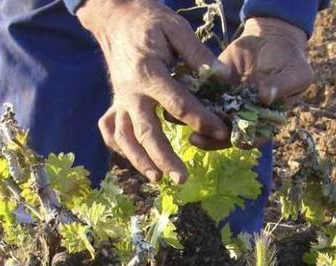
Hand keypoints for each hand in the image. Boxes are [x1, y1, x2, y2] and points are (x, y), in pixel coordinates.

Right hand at [77, 0, 230, 182]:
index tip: (222, 132)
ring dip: (139, 161)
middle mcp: (131, 92)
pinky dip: (120, 147)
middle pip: (147, 132)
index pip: (179, 105)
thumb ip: (199, 54)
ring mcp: (120, 100)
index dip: (202, 120)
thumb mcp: (176, 28)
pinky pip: (111, 131)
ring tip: (158, 178)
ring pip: (125, 138)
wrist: (115, 17)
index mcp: (149, 73)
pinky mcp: (114, 103)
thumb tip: (224, 78)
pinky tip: (135, 160)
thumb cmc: (149, 21)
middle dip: (164, 158)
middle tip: (182, 178)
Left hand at [189, 17, 313, 149]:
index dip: (241, 141)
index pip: (253, 138)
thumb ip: (283, 86)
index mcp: (265, 121)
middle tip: (195, 138)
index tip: (231, 140)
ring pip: (208, 118)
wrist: (271, 39)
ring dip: (192, 120)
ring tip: (176, 119)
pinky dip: (187, 97)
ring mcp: (227, 104)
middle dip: (209, 138)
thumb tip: (266, 97)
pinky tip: (174, 95)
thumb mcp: (295, 73)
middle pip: (224, 135)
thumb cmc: (290, 60)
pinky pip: (200, 95)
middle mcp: (243, 117)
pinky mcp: (214, 88)